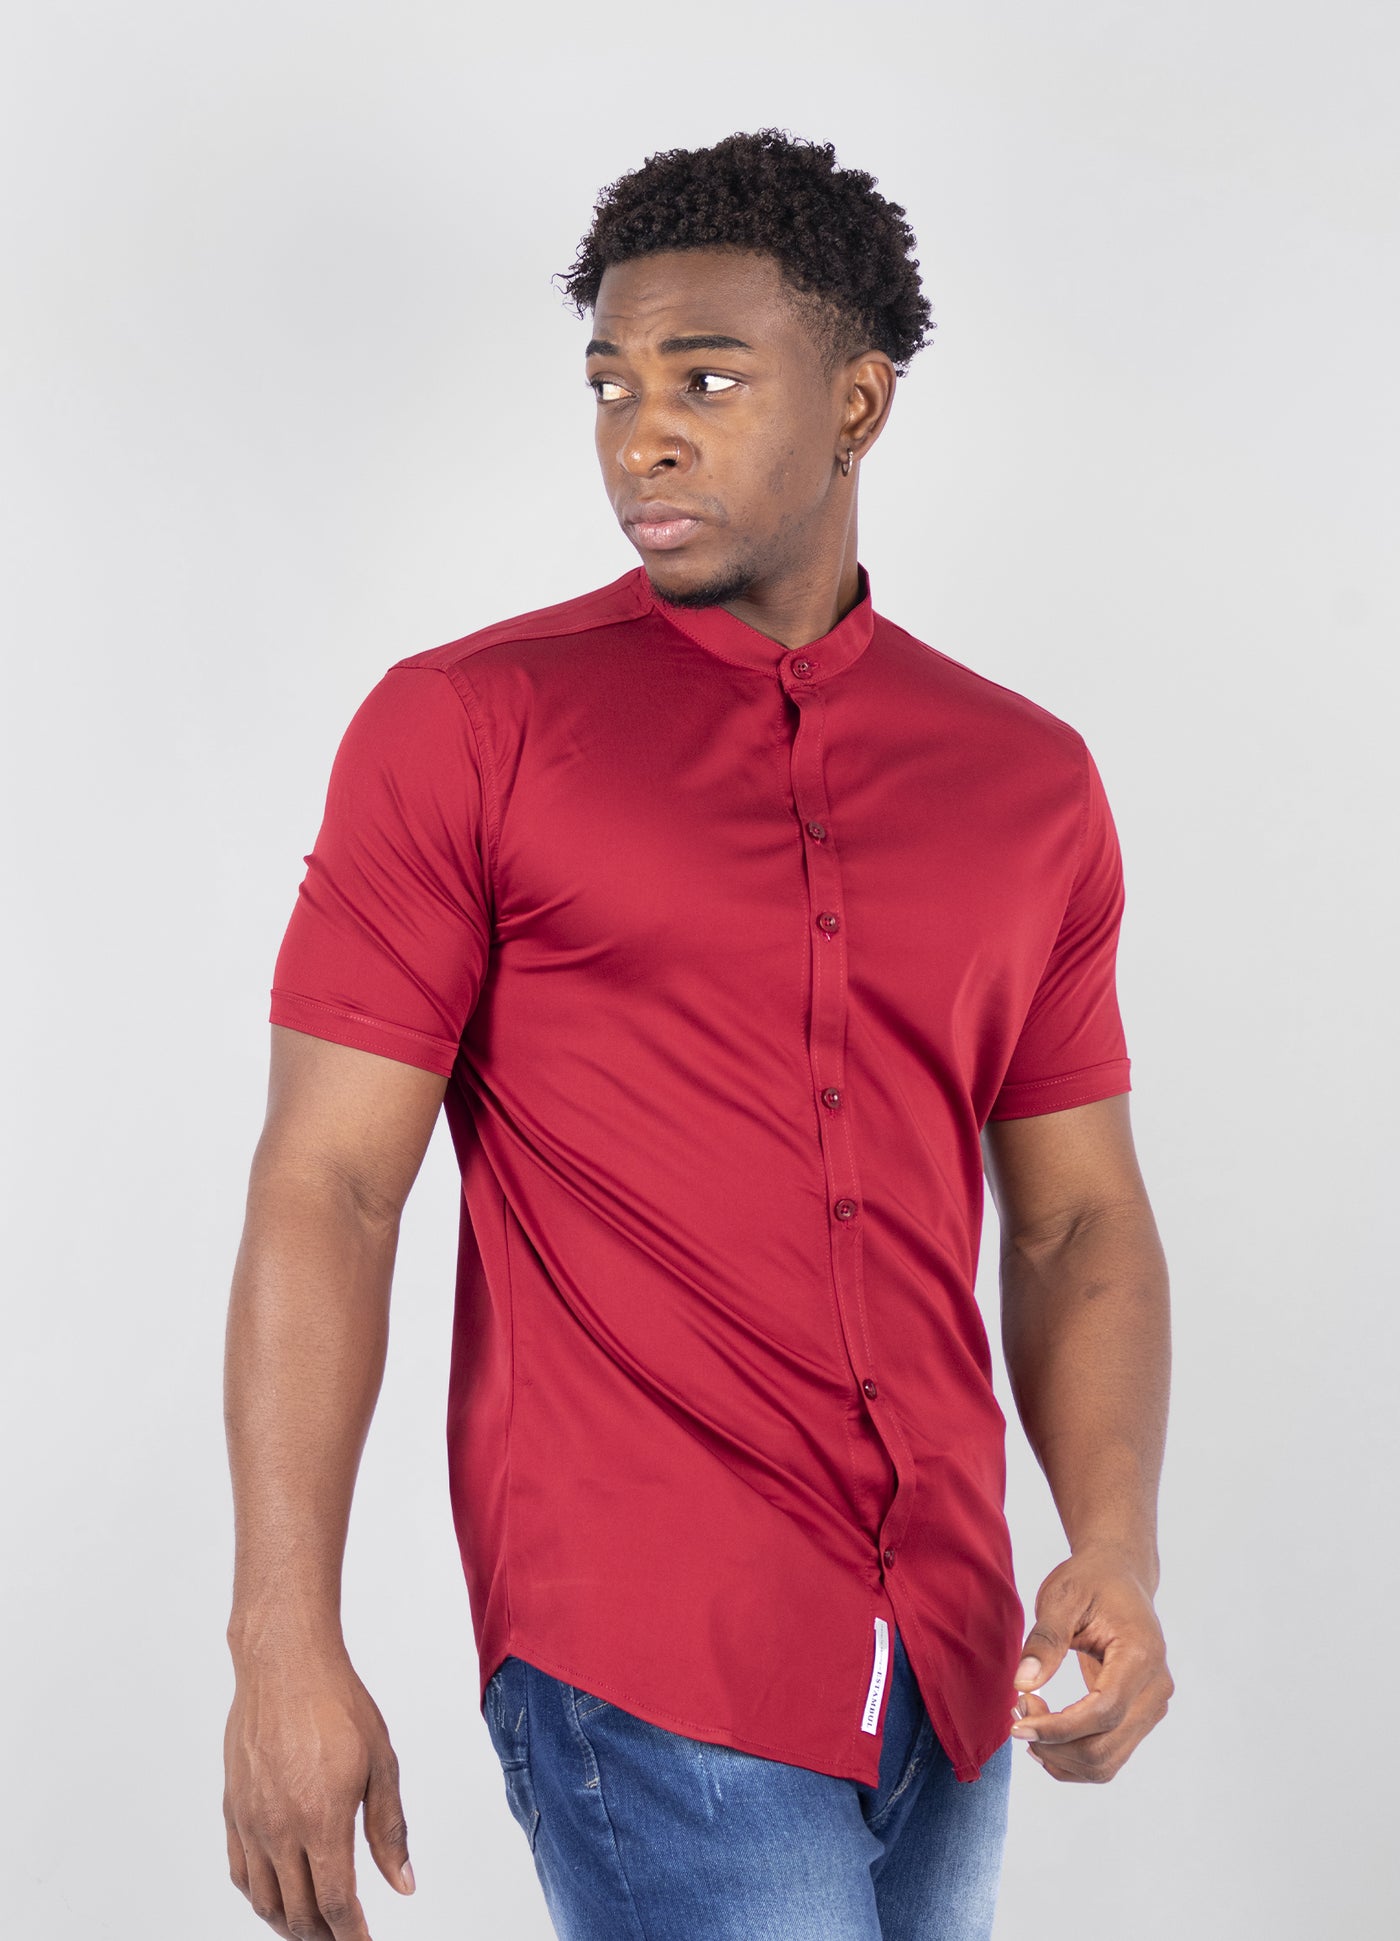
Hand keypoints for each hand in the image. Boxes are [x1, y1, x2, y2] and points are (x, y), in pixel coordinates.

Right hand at [223, 1640, 415, 1937]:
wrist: (284, 1665)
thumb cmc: (336, 1704)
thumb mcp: (381, 1764)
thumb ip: (389, 1830)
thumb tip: (401, 1883)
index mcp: (322, 1821)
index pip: (335, 1903)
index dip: (350, 1934)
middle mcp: (280, 1830)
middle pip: (299, 1912)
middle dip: (322, 1935)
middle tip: (342, 1937)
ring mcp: (251, 1822)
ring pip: (264, 1900)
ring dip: (289, 1923)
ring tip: (312, 1928)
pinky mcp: (232, 1809)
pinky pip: (240, 1872)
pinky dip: (258, 1897)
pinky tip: (275, 1897)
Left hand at [1008, 1541, 1172, 1781]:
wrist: (1120, 1575)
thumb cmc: (1090, 1581)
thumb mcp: (1062, 1597)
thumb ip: (1045, 1641)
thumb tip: (1022, 1684)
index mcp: (1141, 1656)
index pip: (1104, 1712)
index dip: (1058, 1728)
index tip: (1017, 1725)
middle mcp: (1155, 1689)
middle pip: (1105, 1748)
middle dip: (1054, 1745)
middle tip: (1018, 1712)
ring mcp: (1152, 1707)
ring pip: (1106, 1762)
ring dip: (1060, 1756)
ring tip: (1028, 1720)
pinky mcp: (1140, 1717)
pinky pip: (1107, 1758)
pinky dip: (1071, 1759)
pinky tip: (1044, 1737)